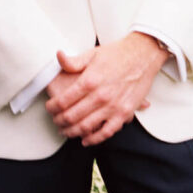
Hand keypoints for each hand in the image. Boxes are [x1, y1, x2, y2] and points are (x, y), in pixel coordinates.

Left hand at [45, 33, 167, 145]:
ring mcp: (113, 106)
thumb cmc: (117, 53)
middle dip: (59, 121)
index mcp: (89, 80)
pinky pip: (106, 132)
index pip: (63, 101)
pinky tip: (85, 139)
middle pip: (71, 117)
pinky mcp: (125, 113)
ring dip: (72, 132)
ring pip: (85, 127)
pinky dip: (93, 139)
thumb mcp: (92, 54)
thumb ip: (74, 61)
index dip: (52, 107)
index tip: (49, 108)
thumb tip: (58, 57)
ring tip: (65, 130)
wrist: (143, 55)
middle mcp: (100, 96)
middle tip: (55, 121)